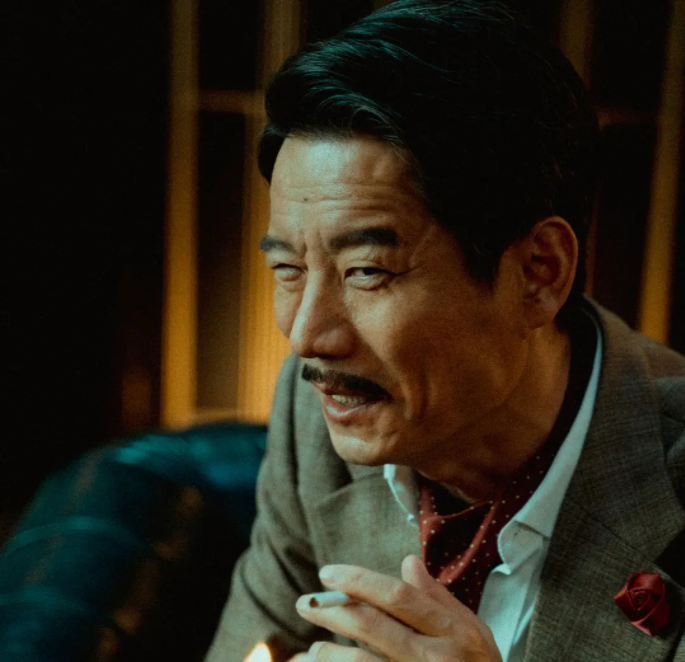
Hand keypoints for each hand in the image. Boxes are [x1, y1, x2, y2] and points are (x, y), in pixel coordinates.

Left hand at [295, 555, 501, 661]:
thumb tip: (408, 561)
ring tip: (312, 651)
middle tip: (305, 603)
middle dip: (331, 610)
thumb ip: (437, 597)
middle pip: (370, 625)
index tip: (328, 572)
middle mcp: (433, 657)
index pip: (397, 595)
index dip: (358, 580)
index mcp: (450, 630)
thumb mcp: (471, 630)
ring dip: (327, 654)